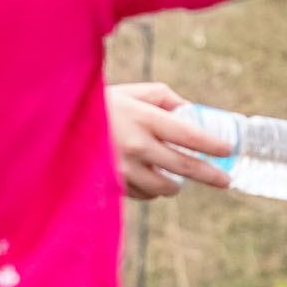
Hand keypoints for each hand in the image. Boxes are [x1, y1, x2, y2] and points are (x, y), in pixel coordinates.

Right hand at [106, 83, 231, 199]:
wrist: (58, 126)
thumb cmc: (100, 105)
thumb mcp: (131, 92)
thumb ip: (163, 97)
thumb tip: (191, 111)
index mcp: (143, 118)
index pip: (188, 135)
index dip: (212, 145)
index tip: (228, 151)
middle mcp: (136, 145)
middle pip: (184, 167)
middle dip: (210, 176)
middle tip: (226, 180)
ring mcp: (123, 169)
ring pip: (164, 188)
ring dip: (175, 184)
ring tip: (176, 178)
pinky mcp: (113, 186)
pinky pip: (143, 194)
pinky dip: (150, 189)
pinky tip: (146, 177)